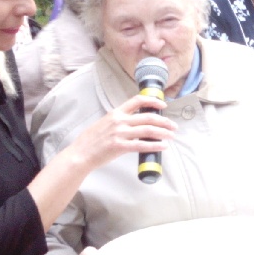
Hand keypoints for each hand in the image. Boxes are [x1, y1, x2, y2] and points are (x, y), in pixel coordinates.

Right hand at [60, 94, 176, 172]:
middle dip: (164, 121)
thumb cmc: (91, 141)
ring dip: (163, 133)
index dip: (153, 101)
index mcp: (115, 113)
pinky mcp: (119, 147)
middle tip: (173, 126)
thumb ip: (118, 121)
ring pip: (148, 130)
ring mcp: (119, 133)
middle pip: (148, 117)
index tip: (163, 105)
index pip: (137, 100)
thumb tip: (133, 123)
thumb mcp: (104, 123)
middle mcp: (119, 121)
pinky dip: (155, 145)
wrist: (80, 154)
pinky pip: (142, 145)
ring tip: (171, 136)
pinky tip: (163, 146)